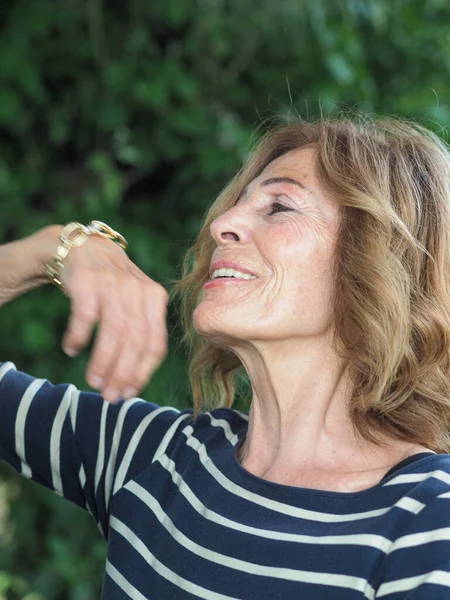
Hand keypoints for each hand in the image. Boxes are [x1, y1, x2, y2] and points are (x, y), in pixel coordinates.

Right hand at [59, 235, 168, 402]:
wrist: (83, 247)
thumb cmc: (111, 286)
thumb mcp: (135, 303)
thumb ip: (140, 333)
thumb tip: (131, 382)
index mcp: (156, 299)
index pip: (155, 344)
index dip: (142, 373)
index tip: (129, 393)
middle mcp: (139, 290)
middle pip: (135, 341)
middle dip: (122, 373)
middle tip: (109, 395)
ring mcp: (114, 284)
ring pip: (114, 332)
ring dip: (102, 362)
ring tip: (93, 381)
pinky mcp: (88, 281)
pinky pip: (85, 316)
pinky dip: (79, 337)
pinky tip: (71, 349)